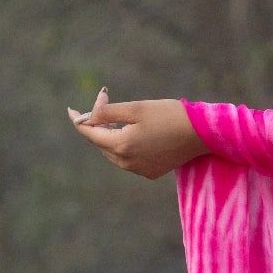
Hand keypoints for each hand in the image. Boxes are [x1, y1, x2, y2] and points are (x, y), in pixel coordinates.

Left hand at [68, 90, 207, 177]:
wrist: (202, 134)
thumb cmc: (169, 115)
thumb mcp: (136, 108)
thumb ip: (107, 112)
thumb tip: (86, 117)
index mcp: (121, 145)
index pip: (90, 133)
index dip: (79, 120)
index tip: (71, 110)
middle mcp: (127, 162)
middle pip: (101, 143)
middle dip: (99, 124)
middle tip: (106, 101)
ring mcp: (139, 170)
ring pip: (114, 152)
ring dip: (112, 135)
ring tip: (122, 117)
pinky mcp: (151, 172)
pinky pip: (129, 159)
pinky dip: (126, 145)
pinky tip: (136, 132)